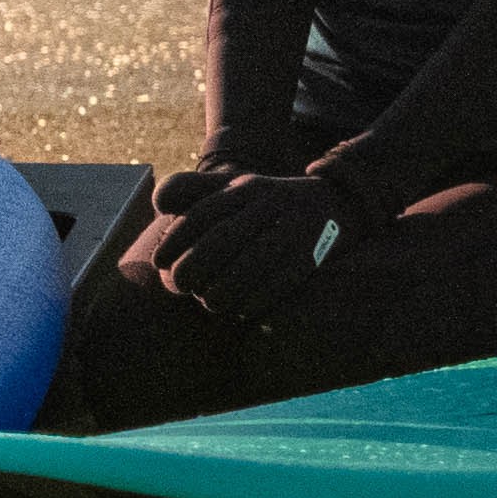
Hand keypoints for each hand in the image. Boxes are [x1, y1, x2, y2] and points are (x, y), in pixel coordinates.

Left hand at [161, 169, 366, 319]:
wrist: (338, 202)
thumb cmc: (269, 203)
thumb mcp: (235, 188)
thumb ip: (194, 191)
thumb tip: (159, 205)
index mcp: (245, 188)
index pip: (203, 214)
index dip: (176, 239)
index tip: (159, 262)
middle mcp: (269, 204)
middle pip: (224, 237)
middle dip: (196, 264)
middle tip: (180, 285)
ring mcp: (294, 228)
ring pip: (253, 261)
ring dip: (225, 287)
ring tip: (208, 301)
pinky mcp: (314, 254)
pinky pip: (282, 280)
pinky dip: (257, 298)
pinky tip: (240, 309)